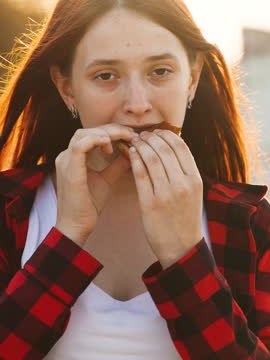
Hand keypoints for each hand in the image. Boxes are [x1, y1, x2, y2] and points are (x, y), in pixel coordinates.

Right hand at [55, 124, 136, 241]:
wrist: (77, 226)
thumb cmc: (89, 204)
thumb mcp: (107, 180)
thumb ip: (117, 165)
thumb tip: (132, 153)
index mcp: (73, 157)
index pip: (91, 134)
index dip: (112, 131)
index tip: (130, 136)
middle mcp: (66, 156)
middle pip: (88, 130)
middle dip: (111, 130)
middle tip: (131, 134)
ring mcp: (65, 161)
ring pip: (83, 134)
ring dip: (106, 133)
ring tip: (123, 138)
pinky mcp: (69, 169)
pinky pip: (80, 146)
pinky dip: (96, 141)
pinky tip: (110, 146)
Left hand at [128, 128, 202, 267]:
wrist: (181, 248)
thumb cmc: (185, 218)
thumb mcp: (193, 193)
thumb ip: (184, 171)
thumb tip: (171, 146)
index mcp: (195, 179)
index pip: (181, 147)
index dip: (167, 135)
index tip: (157, 132)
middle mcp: (183, 185)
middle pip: (165, 150)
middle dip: (152, 138)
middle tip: (142, 134)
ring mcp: (166, 194)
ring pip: (151, 159)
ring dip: (141, 146)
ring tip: (136, 142)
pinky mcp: (150, 204)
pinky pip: (140, 174)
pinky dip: (135, 160)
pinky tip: (131, 154)